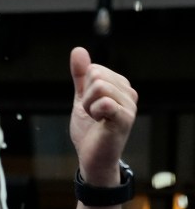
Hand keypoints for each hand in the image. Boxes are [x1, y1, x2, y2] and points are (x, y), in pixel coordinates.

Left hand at [69, 47, 137, 185]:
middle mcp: (129, 92)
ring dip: (87, 106)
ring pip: (98, 86)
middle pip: (95, 74)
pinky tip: (99, 123)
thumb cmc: (89, 130)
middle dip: (84, 96)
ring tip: (95, 119)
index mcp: (120, 86)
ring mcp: (129, 105)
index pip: (93, 68)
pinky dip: (93, 112)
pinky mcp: (124, 118)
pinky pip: (104, 102)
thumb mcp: (81, 99)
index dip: (83, 89)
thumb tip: (78, 50)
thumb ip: (80, 76)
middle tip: (91, 114)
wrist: (91, 158)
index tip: (89, 106)